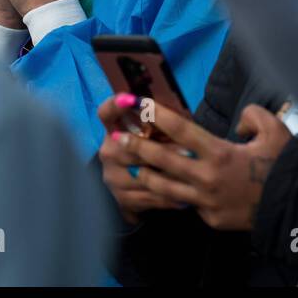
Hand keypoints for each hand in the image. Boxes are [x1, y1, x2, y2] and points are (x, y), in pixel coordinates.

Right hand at [97, 95, 179, 223]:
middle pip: (131, 147)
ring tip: (191, 175)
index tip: (130, 99)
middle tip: (187, 152)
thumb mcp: (153, 134)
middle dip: (161, 150)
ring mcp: (112, 176)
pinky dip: (168, 196)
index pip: (106, 113)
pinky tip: (186, 195)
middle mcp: (108, 152)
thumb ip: (158, 125)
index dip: (115, 105)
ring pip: (142, 174)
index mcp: (113, 130)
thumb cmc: (151, 150)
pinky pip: (149, 196)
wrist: (136, 188)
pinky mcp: (121, 198)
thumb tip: (179, 121)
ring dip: (169, 175)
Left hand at [111, 100, 294, 231]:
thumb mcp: (274, 131)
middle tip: (119, 139)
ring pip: (166, 188)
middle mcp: (207, 177)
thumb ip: (252, 116)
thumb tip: (239, 121)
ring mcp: (206, 201)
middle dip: (137, 147)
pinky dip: (179, 196)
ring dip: (146, 176)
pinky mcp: (209, 218)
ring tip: (132, 167)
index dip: (158, 115)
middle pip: (162, 160)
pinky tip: (168, 189)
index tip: (140, 105)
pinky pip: (189, 205)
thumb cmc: (283, 166)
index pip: (180, 130)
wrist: (294, 207)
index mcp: (219, 153)